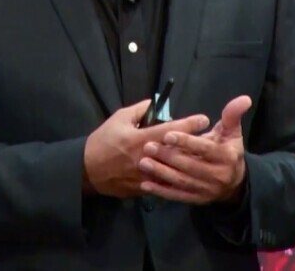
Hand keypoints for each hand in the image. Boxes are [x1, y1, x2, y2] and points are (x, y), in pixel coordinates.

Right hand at [83, 100, 209, 197]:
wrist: (87, 169)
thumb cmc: (103, 140)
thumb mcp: (119, 118)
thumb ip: (140, 110)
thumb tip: (158, 105)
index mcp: (140, 139)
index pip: (171, 130)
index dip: (189, 124)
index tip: (203, 119)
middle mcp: (145, 159)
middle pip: (177, 152)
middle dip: (194, 145)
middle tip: (207, 138)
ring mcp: (145, 177)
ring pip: (173, 171)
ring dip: (187, 163)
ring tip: (199, 155)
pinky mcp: (143, 189)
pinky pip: (163, 184)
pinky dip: (174, 177)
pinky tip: (183, 172)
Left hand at [137, 95, 251, 203]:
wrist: (234, 182)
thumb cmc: (228, 150)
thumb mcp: (232, 132)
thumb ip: (232, 115)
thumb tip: (244, 98)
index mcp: (227, 156)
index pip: (204, 148)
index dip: (186, 142)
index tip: (168, 134)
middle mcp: (218, 176)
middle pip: (190, 166)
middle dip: (168, 156)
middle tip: (148, 147)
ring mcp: (207, 190)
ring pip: (181, 181)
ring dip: (161, 173)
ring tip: (144, 163)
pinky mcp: (196, 200)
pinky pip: (177, 196)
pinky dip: (161, 191)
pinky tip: (145, 184)